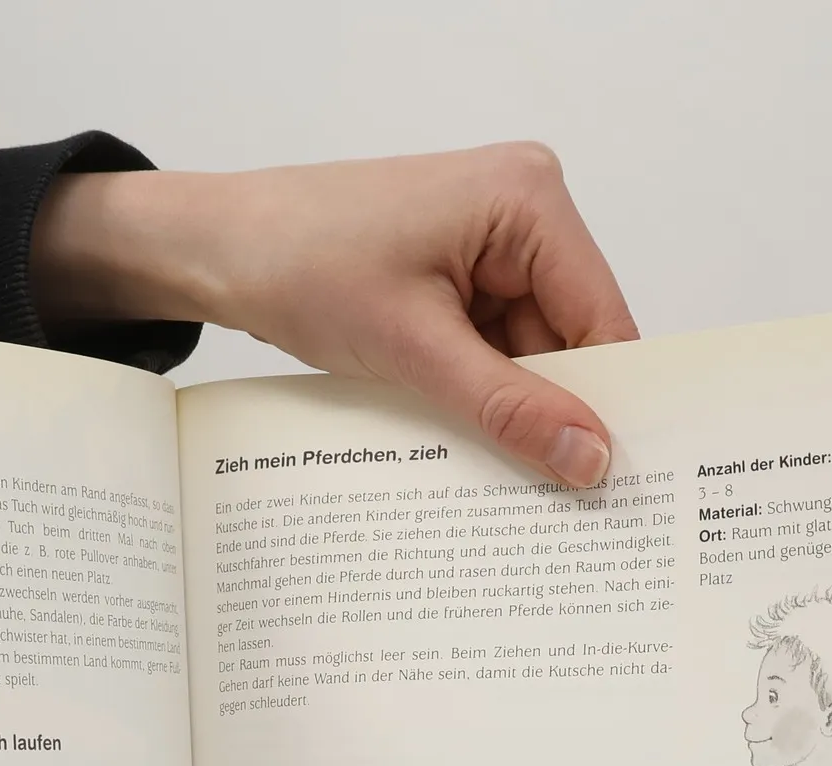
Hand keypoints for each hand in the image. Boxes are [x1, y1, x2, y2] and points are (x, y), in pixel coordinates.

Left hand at [32, 146, 636, 487]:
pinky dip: (477, 398)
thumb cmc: (301, 263)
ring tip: (491, 473)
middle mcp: (523, 213)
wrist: (220, 249)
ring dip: (507, 412)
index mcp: (529, 199)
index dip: (606, 402)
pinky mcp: (457, 278)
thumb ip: (508, 407)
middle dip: (551, 412)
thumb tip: (590, 456)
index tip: (611, 482)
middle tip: (554, 500)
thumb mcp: (414, 348)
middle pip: (568, 342)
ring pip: (528, 358)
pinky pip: (490, 353)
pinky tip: (460, 437)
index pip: (602, 319)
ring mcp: (490, 247)